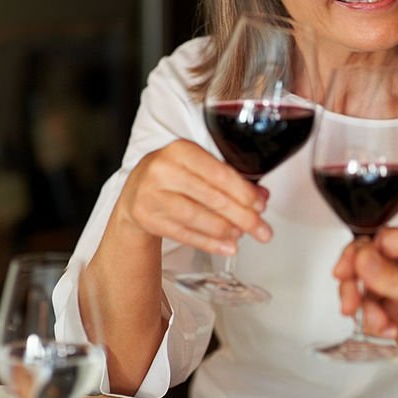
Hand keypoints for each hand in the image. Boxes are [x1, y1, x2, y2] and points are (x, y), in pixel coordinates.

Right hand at [114, 139, 271, 254]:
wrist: (135, 193)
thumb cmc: (174, 177)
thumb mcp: (199, 168)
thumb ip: (230, 179)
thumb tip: (261, 197)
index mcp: (181, 150)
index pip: (219, 174)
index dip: (244, 193)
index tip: (261, 206)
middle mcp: (163, 170)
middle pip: (211, 197)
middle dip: (242, 216)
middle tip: (262, 230)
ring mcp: (151, 195)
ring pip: (197, 217)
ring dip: (225, 230)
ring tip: (242, 235)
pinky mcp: (147, 218)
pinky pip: (184, 234)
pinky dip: (209, 243)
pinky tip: (226, 247)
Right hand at [333, 229, 397, 383]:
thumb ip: (395, 277)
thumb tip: (362, 259)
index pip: (379, 239)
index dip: (358, 254)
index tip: (346, 272)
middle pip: (365, 263)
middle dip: (354, 283)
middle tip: (351, 301)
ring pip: (364, 289)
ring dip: (365, 307)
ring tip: (380, 321)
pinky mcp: (397, 313)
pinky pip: (370, 312)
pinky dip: (373, 323)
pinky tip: (389, 330)